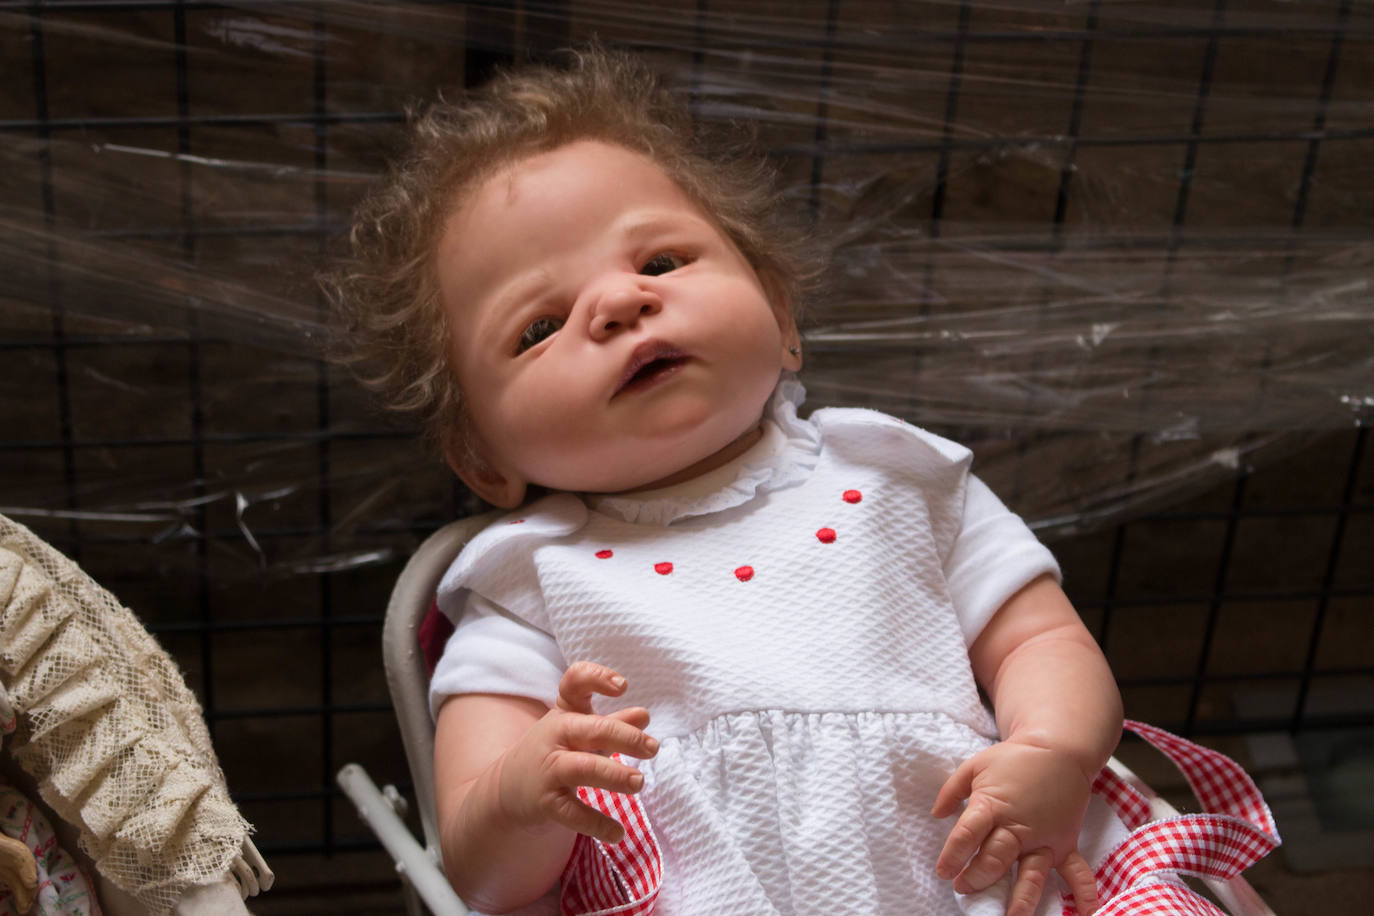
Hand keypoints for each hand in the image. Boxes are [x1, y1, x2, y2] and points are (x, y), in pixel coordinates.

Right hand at [494, 661, 658, 844]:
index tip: (623, 687)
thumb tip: (644, 716)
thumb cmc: (556, 752)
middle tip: (653, 747)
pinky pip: (572, 812)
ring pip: (583, 767)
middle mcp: (555, 735)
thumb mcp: (581, 733)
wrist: (506, 789)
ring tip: (638, 782)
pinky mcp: (544, 801)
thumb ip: (613, 723)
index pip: (575, 683)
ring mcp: (548, 768)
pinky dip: (597, 823)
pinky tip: (618, 832)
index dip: (597, 678)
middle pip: (591, 729)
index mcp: (565, 712)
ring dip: (613, 775)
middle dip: (625, 736)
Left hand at [932, 741, 1098, 915]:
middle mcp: (1018, 826)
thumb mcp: (974, 766)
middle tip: (963, 889)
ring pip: (1032, 873)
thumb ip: (952, 791)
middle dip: (977, 878)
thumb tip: (936, 814)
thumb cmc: (1013, 760)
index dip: (953, 854)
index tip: (943, 871)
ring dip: (1022, 898)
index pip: (968, 834)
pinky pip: (1077, 871)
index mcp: (992, 806)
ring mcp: (1044, 838)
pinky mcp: (1065, 844)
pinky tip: (1087, 913)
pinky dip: (1085, 892)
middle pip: (995, 859)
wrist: (1058, 751)